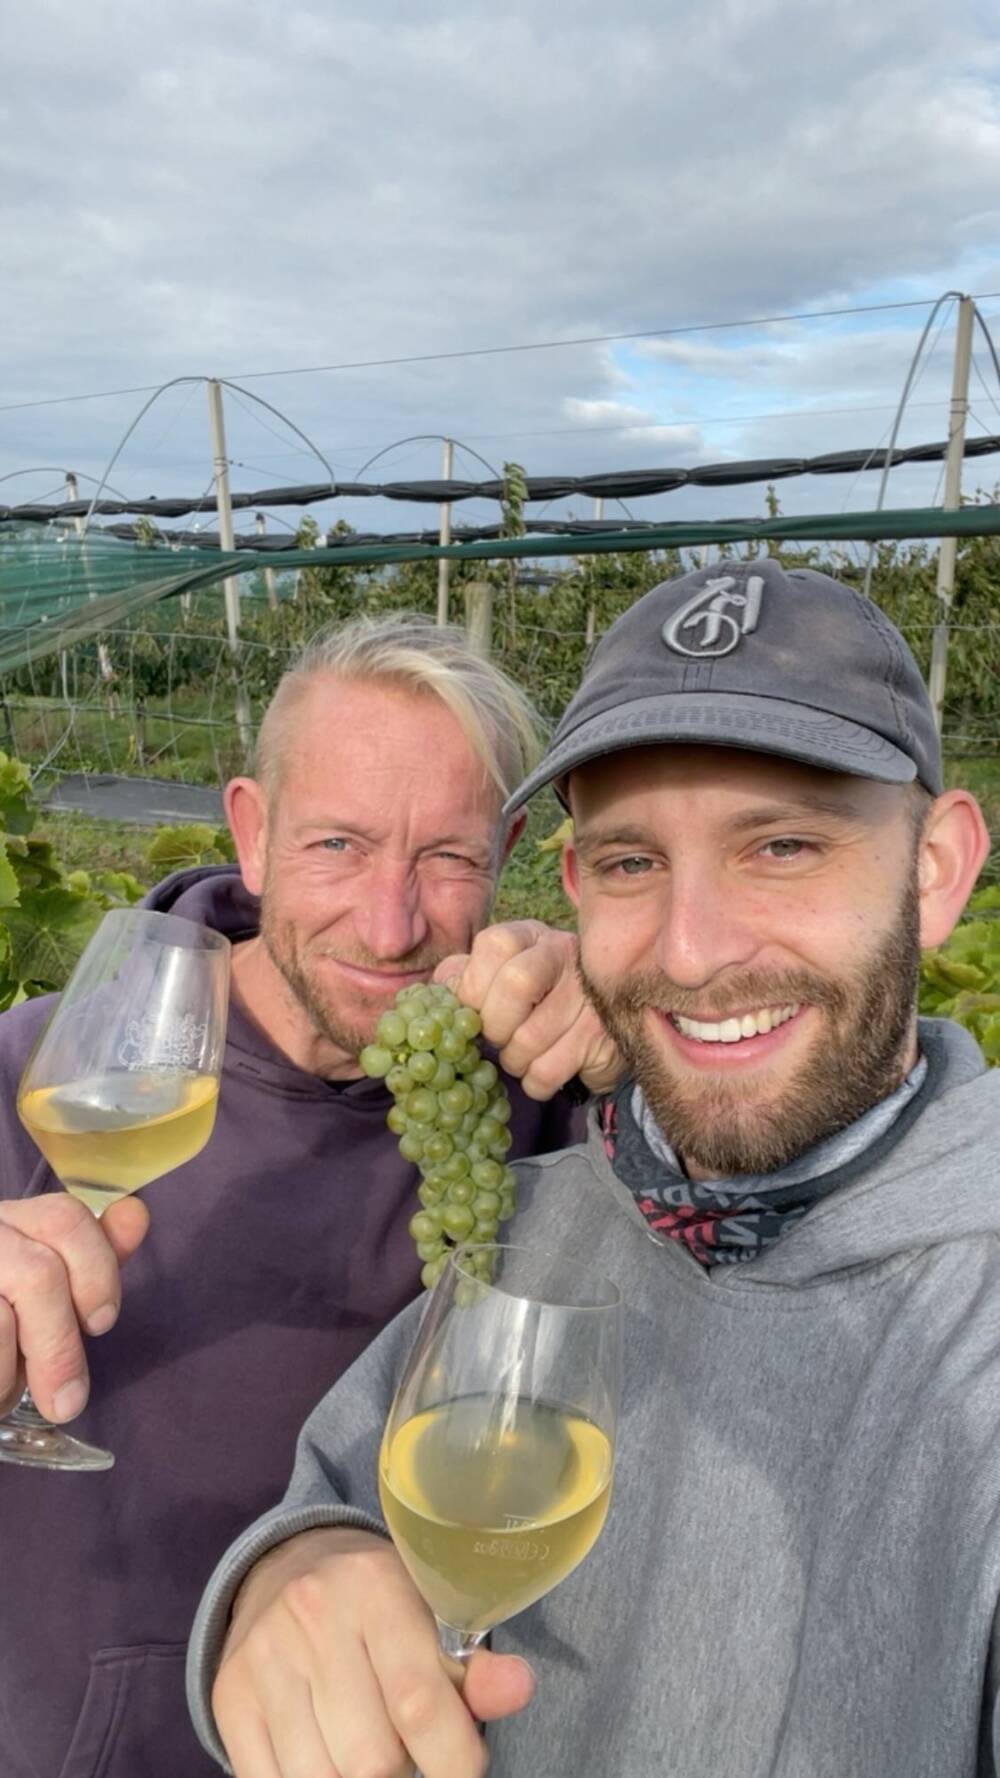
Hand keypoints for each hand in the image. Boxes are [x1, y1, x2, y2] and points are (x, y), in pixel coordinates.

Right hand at [0, 1194, 148, 1420]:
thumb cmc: (2, 1327)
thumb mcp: (50, 1295)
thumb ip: (91, 1260)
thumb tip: (136, 1214)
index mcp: (13, 1221)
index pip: (65, 1218)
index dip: (96, 1272)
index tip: (102, 1324)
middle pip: (38, 1274)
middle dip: (60, 1345)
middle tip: (67, 1401)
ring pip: (1, 1321)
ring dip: (9, 1372)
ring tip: (4, 1395)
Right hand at [213, 1526, 534, 1777]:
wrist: (285, 1568)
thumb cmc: (377, 1605)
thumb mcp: (430, 1615)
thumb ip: (475, 1668)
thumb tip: (518, 1689)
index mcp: (376, 1587)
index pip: (420, 1705)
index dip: (453, 1763)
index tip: (464, 1772)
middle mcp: (313, 1615)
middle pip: (372, 1759)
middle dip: (401, 1772)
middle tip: (406, 1748)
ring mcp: (264, 1657)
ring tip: (366, 1748)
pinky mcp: (229, 1697)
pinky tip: (325, 1757)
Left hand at [435, 920, 622, 1099]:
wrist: (601, 1025)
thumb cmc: (535, 999)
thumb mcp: (498, 976)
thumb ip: (465, 976)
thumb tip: (438, 994)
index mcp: (531, 936)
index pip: (495, 944)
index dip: (475, 985)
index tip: (474, 1011)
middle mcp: (565, 954)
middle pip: (517, 984)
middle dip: (495, 1026)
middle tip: (498, 1039)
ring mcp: (589, 994)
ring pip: (530, 1038)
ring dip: (514, 1060)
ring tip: (522, 1056)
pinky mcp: (602, 1036)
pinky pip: (548, 1071)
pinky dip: (534, 1083)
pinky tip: (543, 1071)